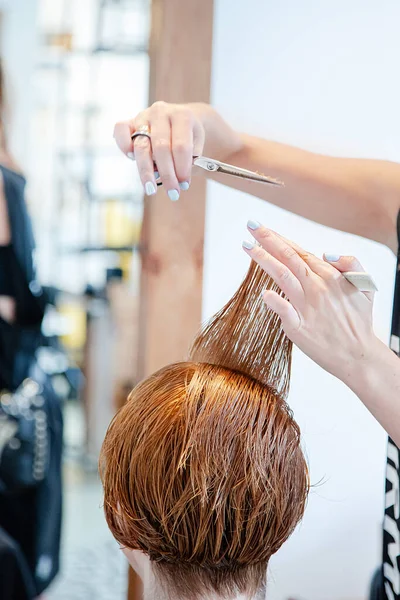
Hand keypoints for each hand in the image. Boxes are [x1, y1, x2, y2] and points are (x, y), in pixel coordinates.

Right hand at [113, 102, 241, 200]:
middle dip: (167, 174)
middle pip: (161, 148)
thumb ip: (191, 160)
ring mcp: (144, 116)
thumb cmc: (190, 137)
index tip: (184, 186)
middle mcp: (161, 113)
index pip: (181, 146)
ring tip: (151, 190)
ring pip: (141, 145)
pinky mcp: (130, 121)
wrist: (181, 120)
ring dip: (146, 172)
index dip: (182, 169)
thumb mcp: (198, 146)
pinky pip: (120, 129)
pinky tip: (131, 159)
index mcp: (183, 116)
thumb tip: (178, 178)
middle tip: (172, 193)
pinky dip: (123, 145)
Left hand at [242, 220, 377, 383]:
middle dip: (268, 239)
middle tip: (251, 225)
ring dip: (264, 259)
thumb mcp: (365, 286)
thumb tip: (325, 253)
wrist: (358, 356)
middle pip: (288, 257)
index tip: (260, 228)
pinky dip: (275, 301)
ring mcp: (307, 307)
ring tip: (248, 246)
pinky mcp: (300, 327)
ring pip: (283, 276)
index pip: (299, 252)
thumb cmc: (359, 321)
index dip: (279, 238)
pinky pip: (285, 311)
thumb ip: (350, 264)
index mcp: (330, 276)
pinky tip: (264, 293)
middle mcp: (317, 288)